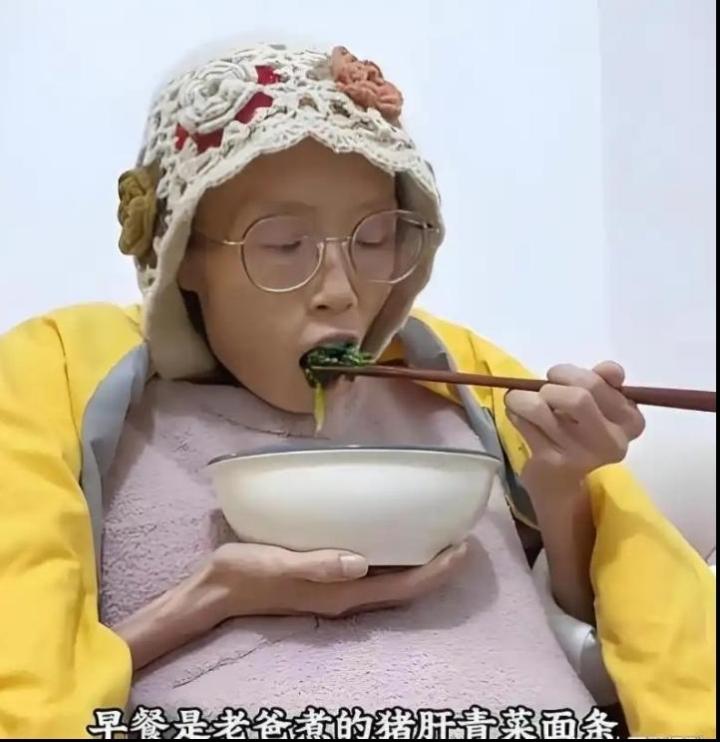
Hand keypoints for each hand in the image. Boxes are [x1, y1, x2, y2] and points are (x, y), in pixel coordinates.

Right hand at [208, 541, 468, 620]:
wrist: (218, 590)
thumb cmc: (247, 571)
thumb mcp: (279, 563)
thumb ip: (318, 564)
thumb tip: (361, 563)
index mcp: (341, 595)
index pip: (402, 586)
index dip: (436, 571)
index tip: (462, 548)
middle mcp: (347, 598)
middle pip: (405, 588)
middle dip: (438, 569)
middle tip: (463, 540)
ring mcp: (338, 592)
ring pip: (393, 583)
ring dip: (421, 566)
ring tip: (442, 540)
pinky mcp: (329, 582)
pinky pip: (376, 576)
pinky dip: (396, 562)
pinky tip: (397, 543)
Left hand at [505, 361, 645, 488]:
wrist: (561, 478)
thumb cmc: (581, 430)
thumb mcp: (599, 405)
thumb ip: (605, 381)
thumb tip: (610, 369)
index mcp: (631, 421)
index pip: (601, 381)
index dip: (570, 373)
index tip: (558, 377)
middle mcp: (612, 441)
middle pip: (577, 397)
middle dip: (551, 385)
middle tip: (543, 390)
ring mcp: (581, 453)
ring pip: (540, 408)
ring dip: (522, 397)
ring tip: (522, 400)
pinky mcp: (552, 461)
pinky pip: (524, 423)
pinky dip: (515, 412)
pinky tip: (519, 416)